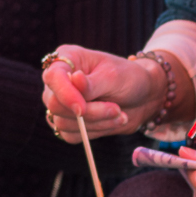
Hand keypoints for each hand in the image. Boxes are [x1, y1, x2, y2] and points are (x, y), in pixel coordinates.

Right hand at [40, 44, 166, 141]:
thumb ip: (93, 82)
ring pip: (63, 123)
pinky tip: (112, 122)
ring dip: (96, 123)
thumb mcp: (114, 76)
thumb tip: (74, 79)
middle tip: (116, 109)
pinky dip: (95, 132)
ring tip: (120, 114)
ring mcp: (61, 104)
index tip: (82, 109)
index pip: (53, 77)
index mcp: (66, 60)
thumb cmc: (128, 78)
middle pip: (55, 105)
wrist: (142, 97)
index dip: (65, 94)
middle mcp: (58, 82)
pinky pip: (70, 136)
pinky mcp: (68, 123)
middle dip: (88, 112)